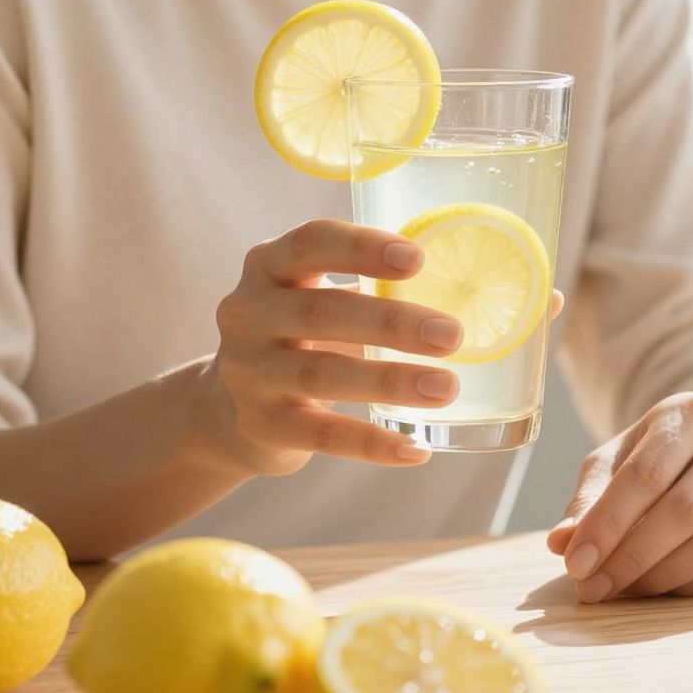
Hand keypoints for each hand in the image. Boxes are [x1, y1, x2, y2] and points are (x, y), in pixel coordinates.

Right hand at [205, 219, 466, 476]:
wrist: (230, 407)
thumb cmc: (297, 336)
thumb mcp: (311, 296)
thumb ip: (367, 287)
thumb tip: (462, 290)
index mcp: (269, 267)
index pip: (311, 243)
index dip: (362, 248)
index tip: (418, 259)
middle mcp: (248, 314)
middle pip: (321, 312)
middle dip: (391, 323)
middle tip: (451, 335)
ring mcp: (249, 372)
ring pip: (322, 374)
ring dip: (390, 382)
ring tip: (446, 387)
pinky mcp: (259, 425)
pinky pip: (322, 434)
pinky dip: (371, 443)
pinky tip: (415, 449)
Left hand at [546, 393, 692, 601]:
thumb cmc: (659, 461)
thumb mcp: (617, 463)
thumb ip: (589, 500)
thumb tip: (562, 543)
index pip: (647, 474)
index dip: (608, 524)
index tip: (575, 563)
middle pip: (684, 512)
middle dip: (630, 558)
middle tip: (592, 588)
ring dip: (660, 579)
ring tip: (621, 591)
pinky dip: (692, 590)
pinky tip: (662, 591)